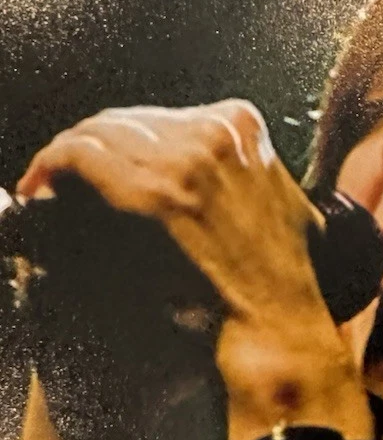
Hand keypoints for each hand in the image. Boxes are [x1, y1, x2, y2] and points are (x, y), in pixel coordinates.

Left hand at [16, 100, 329, 341]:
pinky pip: (79, 156)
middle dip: (94, 150)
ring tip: (46, 189)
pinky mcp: (154, 191)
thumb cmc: (277, 283)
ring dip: (64, 160)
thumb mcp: (285, 211)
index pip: (163, 116)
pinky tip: (40, 192)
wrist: (278, 324)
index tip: (107, 175)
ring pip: (96, 133)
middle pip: (127, 120)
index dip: (128, 145)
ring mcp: (185, 159)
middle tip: (64, 183)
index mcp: (243, 126)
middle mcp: (215, 130)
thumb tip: (230, 181)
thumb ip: (254, 180)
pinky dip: (50, 169)